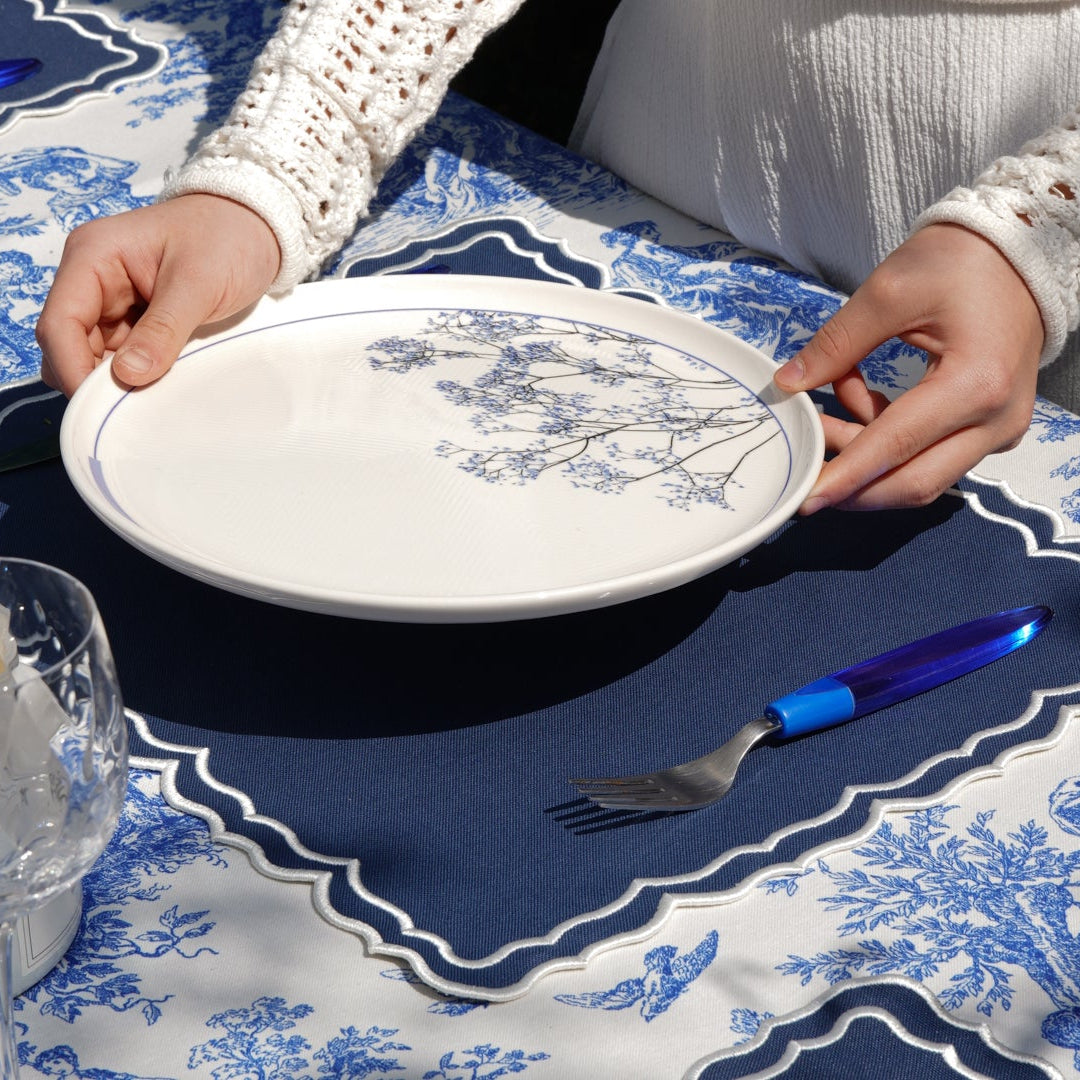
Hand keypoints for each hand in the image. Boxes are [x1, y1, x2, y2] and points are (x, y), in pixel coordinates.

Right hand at [37, 194, 280, 396]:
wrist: (258, 227)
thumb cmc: (228, 237)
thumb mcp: (199, 284)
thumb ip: (163, 329)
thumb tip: (128, 375)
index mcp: (94, 256)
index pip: (59, 322)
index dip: (72, 368)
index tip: (100, 406)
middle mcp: (94, 278)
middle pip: (69, 343)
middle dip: (93, 379)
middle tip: (130, 410)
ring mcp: (114, 300)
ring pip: (95, 355)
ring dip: (116, 380)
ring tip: (150, 399)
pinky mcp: (136, 318)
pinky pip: (123, 355)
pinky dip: (136, 374)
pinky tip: (159, 386)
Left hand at [774, 223, 1044, 511]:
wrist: (1018, 250)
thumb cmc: (960, 261)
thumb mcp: (889, 292)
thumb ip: (836, 345)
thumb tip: (788, 385)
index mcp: (976, 384)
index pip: (896, 447)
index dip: (845, 476)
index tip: (805, 498)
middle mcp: (997, 419)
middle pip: (914, 483)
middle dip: (853, 485)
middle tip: (804, 468)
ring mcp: (999, 428)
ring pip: (921, 474)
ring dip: (865, 459)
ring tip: (825, 414)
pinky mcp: (990, 427)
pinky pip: (932, 455)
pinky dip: (887, 442)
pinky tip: (859, 401)